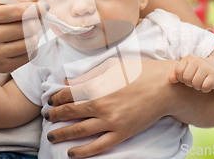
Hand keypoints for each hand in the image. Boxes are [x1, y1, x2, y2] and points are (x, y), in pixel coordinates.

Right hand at [0, 0, 47, 74]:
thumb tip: (35, 0)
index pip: (19, 11)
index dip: (36, 9)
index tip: (43, 8)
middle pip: (29, 27)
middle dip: (36, 22)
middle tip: (32, 20)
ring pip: (31, 42)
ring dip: (34, 35)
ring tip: (27, 32)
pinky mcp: (3, 66)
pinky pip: (30, 55)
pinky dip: (31, 48)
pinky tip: (22, 43)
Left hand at [45, 59, 178, 157]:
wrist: (166, 88)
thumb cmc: (140, 71)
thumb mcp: (112, 64)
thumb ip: (89, 73)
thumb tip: (68, 81)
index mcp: (96, 85)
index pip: (66, 94)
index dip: (55, 98)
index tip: (51, 101)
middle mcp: (100, 104)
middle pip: (69, 113)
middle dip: (54, 115)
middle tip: (47, 117)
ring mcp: (111, 121)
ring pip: (79, 131)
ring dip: (61, 134)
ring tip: (52, 136)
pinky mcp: (122, 133)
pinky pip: (98, 146)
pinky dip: (82, 152)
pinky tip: (71, 153)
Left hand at [169, 55, 213, 92]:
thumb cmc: (196, 72)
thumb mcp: (185, 70)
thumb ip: (176, 74)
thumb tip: (170, 80)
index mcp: (188, 58)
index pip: (178, 71)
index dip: (180, 78)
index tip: (185, 78)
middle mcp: (198, 60)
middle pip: (186, 78)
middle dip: (189, 83)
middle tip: (193, 81)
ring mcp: (207, 67)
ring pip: (195, 84)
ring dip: (197, 87)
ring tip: (200, 83)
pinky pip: (205, 87)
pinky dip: (205, 89)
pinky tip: (206, 85)